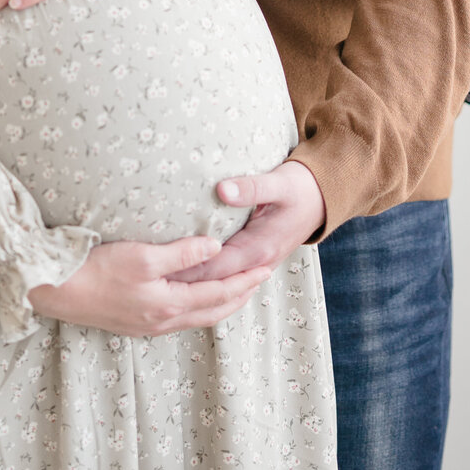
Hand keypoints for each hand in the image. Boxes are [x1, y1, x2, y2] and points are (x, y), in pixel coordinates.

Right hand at [28, 234, 274, 334]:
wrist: (57, 291)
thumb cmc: (97, 269)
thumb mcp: (143, 256)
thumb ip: (182, 253)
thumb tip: (215, 248)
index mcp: (169, 305)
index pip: (219, 295)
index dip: (245, 281)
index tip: (266, 268)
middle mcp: (163, 321)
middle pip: (214, 312)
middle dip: (240, 296)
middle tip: (260, 279)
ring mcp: (149, 325)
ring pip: (198, 317)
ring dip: (222, 303)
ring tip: (238, 287)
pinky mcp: (137, 323)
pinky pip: (182, 318)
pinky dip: (201, 306)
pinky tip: (198, 296)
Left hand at [168, 159, 326, 283]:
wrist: (323, 197)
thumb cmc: (300, 188)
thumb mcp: (278, 183)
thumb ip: (251, 187)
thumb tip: (221, 190)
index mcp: (258, 249)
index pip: (213, 268)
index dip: (185, 271)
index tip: (157, 271)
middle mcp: (256, 263)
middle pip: (211, 281)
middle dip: (181, 283)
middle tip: (147, 284)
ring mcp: (256, 264)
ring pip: (218, 283)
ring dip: (192, 285)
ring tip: (157, 286)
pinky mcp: (254, 258)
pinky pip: (226, 275)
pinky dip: (205, 278)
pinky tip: (184, 277)